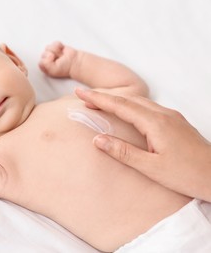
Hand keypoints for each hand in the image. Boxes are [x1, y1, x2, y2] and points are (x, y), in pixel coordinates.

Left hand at [39, 41, 79, 77]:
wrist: (75, 62)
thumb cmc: (65, 68)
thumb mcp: (52, 70)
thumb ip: (44, 64)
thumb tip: (47, 55)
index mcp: (45, 68)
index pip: (41, 61)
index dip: (47, 61)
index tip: (54, 63)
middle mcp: (47, 61)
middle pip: (44, 54)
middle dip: (52, 56)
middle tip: (58, 60)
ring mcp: (51, 53)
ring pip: (48, 47)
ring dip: (56, 51)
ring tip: (61, 55)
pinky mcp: (56, 47)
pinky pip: (54, 43)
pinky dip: (59, 46)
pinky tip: (62, 51)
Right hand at [76, 89, 210, 201]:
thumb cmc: (187, 175)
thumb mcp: (151, 167)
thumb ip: (123, 152)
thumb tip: (97, 139)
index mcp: (155, 123)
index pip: (120, 106)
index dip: (98, 98)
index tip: (80, 92)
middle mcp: (164, 114)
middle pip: (128, 100)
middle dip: (104, 97)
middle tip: (84, 97)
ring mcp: (172, 117)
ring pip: (139, 102)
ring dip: (117, 101)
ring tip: (100, 103)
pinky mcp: (176, 122)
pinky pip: (148, 107)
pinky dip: (130, 106)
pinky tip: (126, 112)